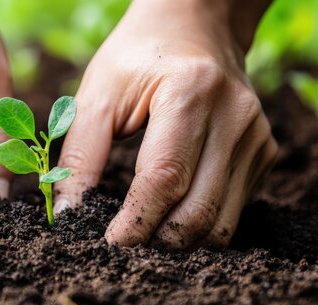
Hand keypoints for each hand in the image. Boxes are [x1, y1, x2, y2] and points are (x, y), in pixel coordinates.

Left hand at [54, 0, 277, 248]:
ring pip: (221, 223)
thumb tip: (71, 212)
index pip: (164, 178)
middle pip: (198, 211)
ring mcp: (257, 138)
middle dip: (157, 241)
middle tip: (125, 243)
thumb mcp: (98, 94)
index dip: (135, 221)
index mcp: (191, 93)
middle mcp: (235, 118)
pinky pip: (232, 212)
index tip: (111, 245)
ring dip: (179, 241)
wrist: (193, 29)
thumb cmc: (138, 57)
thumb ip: (80, 153)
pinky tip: (173, 213)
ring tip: (148, 232)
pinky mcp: (264, 153)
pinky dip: (200, 225)